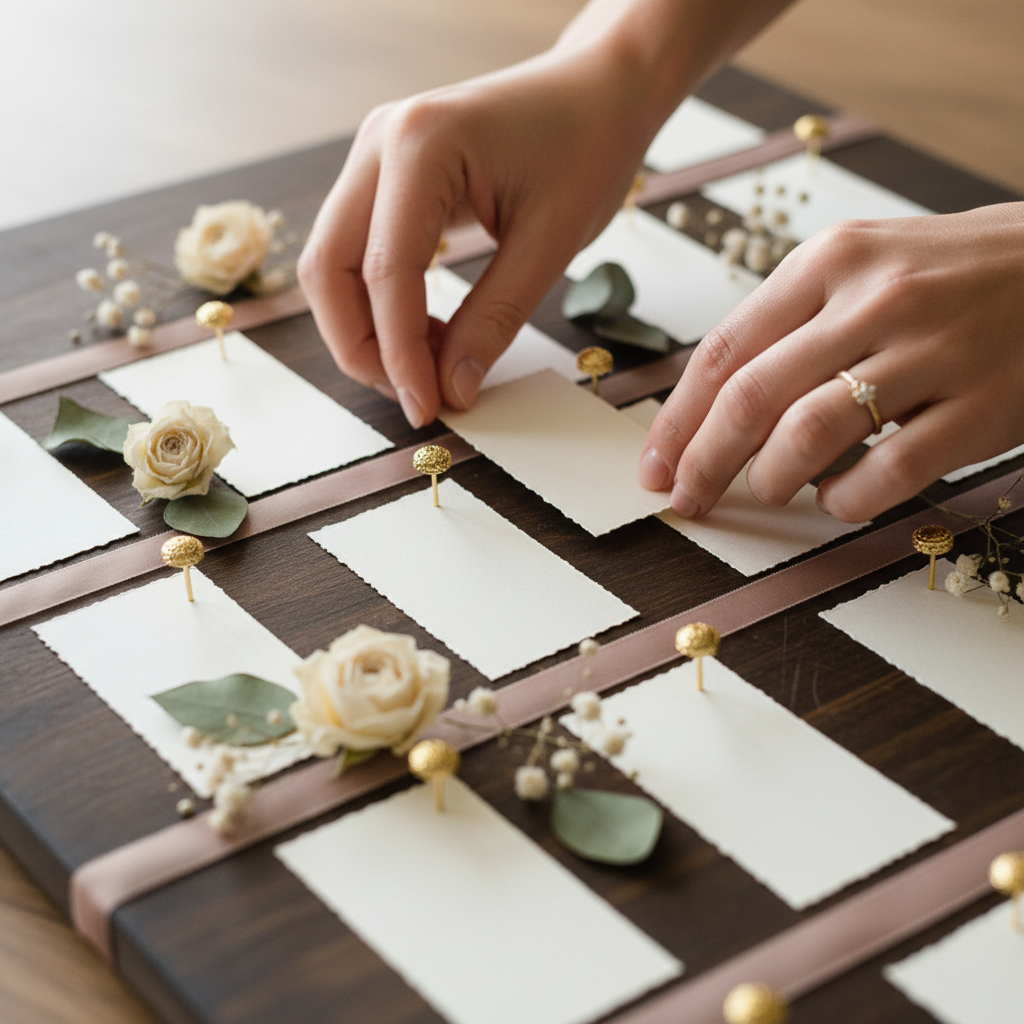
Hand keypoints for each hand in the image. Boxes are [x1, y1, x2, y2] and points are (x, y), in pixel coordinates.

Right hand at [298, 44, 657, 427]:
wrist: (599, 90)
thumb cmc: (588, 145)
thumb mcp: (552, 242)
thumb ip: (496, 319)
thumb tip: (453, 389)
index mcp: (422, 144)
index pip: (387, 272)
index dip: (400, 354)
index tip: (427, 408)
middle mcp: (381, 142)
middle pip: (328, 267)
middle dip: (361, 345)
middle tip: (415, 395)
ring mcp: (376, 156)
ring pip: (333, 264)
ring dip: (367, 328)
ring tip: (429, 368)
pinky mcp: (386, 176)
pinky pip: (360, 252)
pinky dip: (383, 304)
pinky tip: (429, 333)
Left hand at [639, 203, 1023, 521]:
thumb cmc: (946, 275)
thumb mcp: (859, 268)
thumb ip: (787, 326)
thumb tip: (710, 412)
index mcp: (829, 260)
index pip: (724, 352)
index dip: (677, 421)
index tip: (655, 466)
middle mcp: (873, 299)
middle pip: (752, 399)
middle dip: (704, 463)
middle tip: (687, 499)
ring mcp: (931, 350)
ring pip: (810, 434)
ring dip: (772, 479)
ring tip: (771, 488)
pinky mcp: (980, 406)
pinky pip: (887, 473)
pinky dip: (845, 499)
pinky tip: (837, 496)